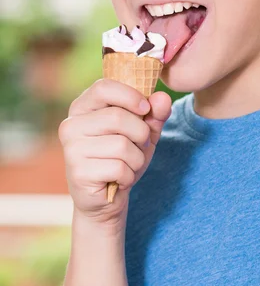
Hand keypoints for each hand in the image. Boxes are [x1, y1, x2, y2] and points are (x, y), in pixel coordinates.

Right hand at [58, 79, 171, 225]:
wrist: (108, 198)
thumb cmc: (124, 157)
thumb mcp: (144, 132)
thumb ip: (155, 114)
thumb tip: (163, 98)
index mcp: (83, 107)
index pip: (103, 87)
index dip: (130, 95)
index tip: (145, 108)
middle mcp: (71, 124)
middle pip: (117, 117)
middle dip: (140, 134)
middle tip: (139, 146)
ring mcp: (72, 149)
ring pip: (121, 145)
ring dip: (136, 158)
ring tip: (128, 165)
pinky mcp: (78, 172)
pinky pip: (118, 168)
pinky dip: (128, 175)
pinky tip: (118, 179)